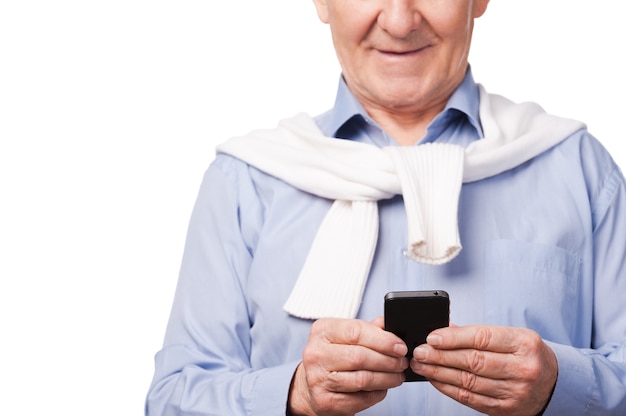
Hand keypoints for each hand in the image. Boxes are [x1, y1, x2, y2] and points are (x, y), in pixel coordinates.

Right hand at [288, 317, 407, 415]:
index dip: (383, 340)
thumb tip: (391, 325)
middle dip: (388, 361)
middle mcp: (315, 353)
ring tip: (397, 375)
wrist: (311, 382)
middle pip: (360, 357)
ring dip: (387, 378)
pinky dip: (377, 393)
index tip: (400, 347)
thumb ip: (368, 329)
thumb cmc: (334, 354)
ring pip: (362, 379)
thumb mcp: (345, 335)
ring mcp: (318, 379)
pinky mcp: (325, 401)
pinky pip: (360, 399)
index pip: (356, 332)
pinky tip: (383, 387)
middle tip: (402, 362)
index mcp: (322, 331)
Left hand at [410, 325, 556, 415]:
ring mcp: (515, 391)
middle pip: (473, 361)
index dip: (453, 338)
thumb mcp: (511, 336)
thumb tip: (443, 329)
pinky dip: (449, 388)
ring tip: (422, 365)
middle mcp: (522, 368)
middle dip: (441, 356)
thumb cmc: (525, 354)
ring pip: (469, 381)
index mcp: (524, 343)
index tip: (432, 337)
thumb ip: (478, 333)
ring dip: (439, 373)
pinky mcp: (506, 409)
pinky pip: (470, 398)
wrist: (553, 383)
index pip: (482, 338)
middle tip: (419, 352)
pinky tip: (435, 379)